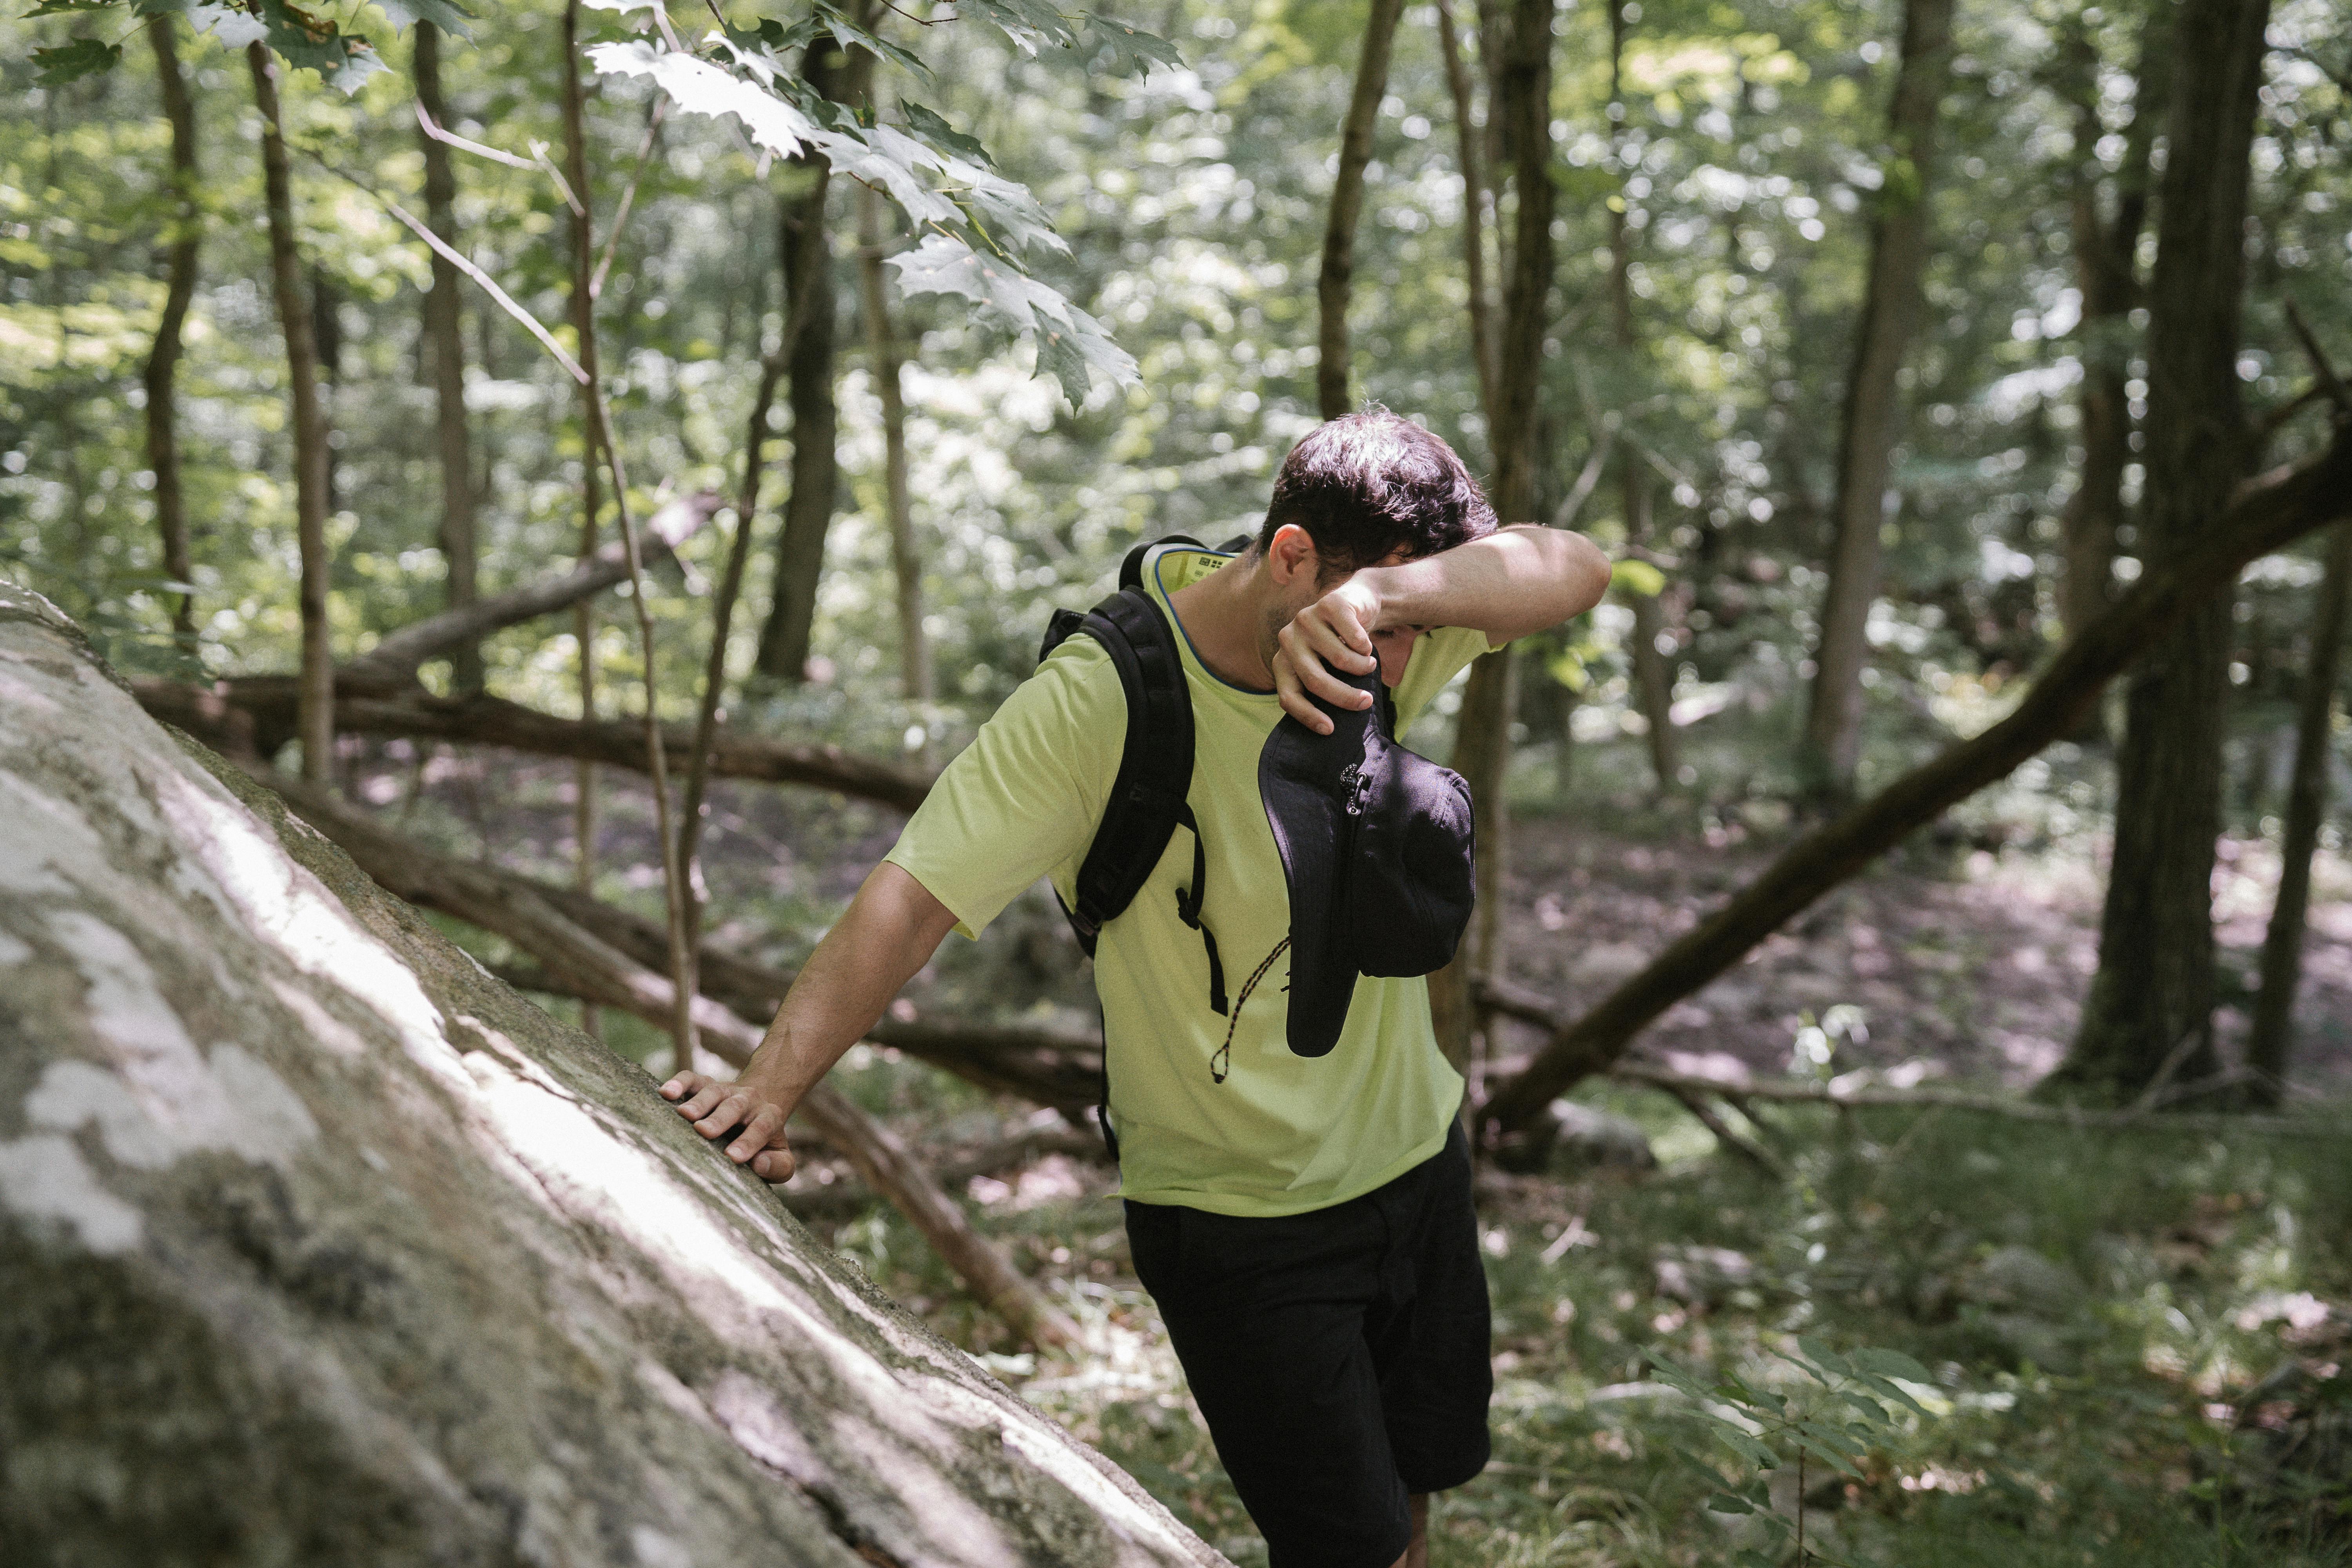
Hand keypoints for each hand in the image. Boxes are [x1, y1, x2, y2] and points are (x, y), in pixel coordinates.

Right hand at [659, 1069, 795, 1182]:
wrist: (758, 1107)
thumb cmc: (765, 1143)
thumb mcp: (782, 1158)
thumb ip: (778, 1165)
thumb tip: (759, 1164)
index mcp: (769, 1118)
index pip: (762, 1127)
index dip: (749, 1141)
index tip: (733, 1157)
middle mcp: (747, 1101)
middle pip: (735, 1106)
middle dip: (720, 1118)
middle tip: (704, 1131)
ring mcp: (725, 1091)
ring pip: (713, 1091)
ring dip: (699, 1102)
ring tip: (684, 1114)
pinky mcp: (704, 1085)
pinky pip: (692, 1079)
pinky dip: (679, 1082)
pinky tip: (665, 1092)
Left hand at [1272, 577, 1381, 733]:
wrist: (1358, 603)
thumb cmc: (1341, 645)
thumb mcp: (1324, 669)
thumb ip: (1320, 689)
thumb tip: (1331, 730)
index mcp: (1282, 661)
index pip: (1288, 696)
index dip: (1307, 715)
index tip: (1330, 730)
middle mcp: (1287, 639)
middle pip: (1315, 680)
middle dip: (1344, 697)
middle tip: (1366, 702)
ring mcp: (1305, 619)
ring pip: (1339, 659)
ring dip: (1362, 668)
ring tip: (1369, 666)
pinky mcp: (1328, 604)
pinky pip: (1354, 638)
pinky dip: (1366, 647)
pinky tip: (1366, 646)